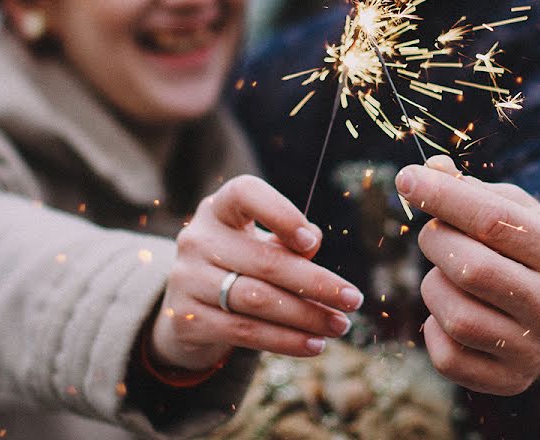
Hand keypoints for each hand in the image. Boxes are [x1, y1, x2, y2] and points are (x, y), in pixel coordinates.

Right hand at [150, 175, 363, 370]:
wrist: (190, 307)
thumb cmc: (241, 265)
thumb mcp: (262, 244)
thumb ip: (289, 241)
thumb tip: (313, 241)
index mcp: (219, 209)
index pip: (245, 193)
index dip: (280, 213)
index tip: (312, 242)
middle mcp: (197, 238)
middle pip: (265, 261)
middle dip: (317, 284)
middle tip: (353, 300)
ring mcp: (186, 278)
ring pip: (257, 300)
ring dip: (306, 317)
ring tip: (339, 325)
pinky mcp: (186, 318)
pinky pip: (244, 331)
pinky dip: (285, 341)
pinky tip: (313, 345)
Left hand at [395, 156, 539, 394]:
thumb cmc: (532, 250)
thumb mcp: (518, 212)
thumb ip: (473, 191)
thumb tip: (429, 170)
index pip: (492, 220)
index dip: (442, 196)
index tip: (407, 177)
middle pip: (469, 268)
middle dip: (436, 240)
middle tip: (435, 232)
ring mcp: (533, 350)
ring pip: (454, 315)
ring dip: (433, 285)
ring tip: (447, 275)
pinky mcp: (510, 381)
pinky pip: (446, 355)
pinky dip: (434, 328)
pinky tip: (450, 312)